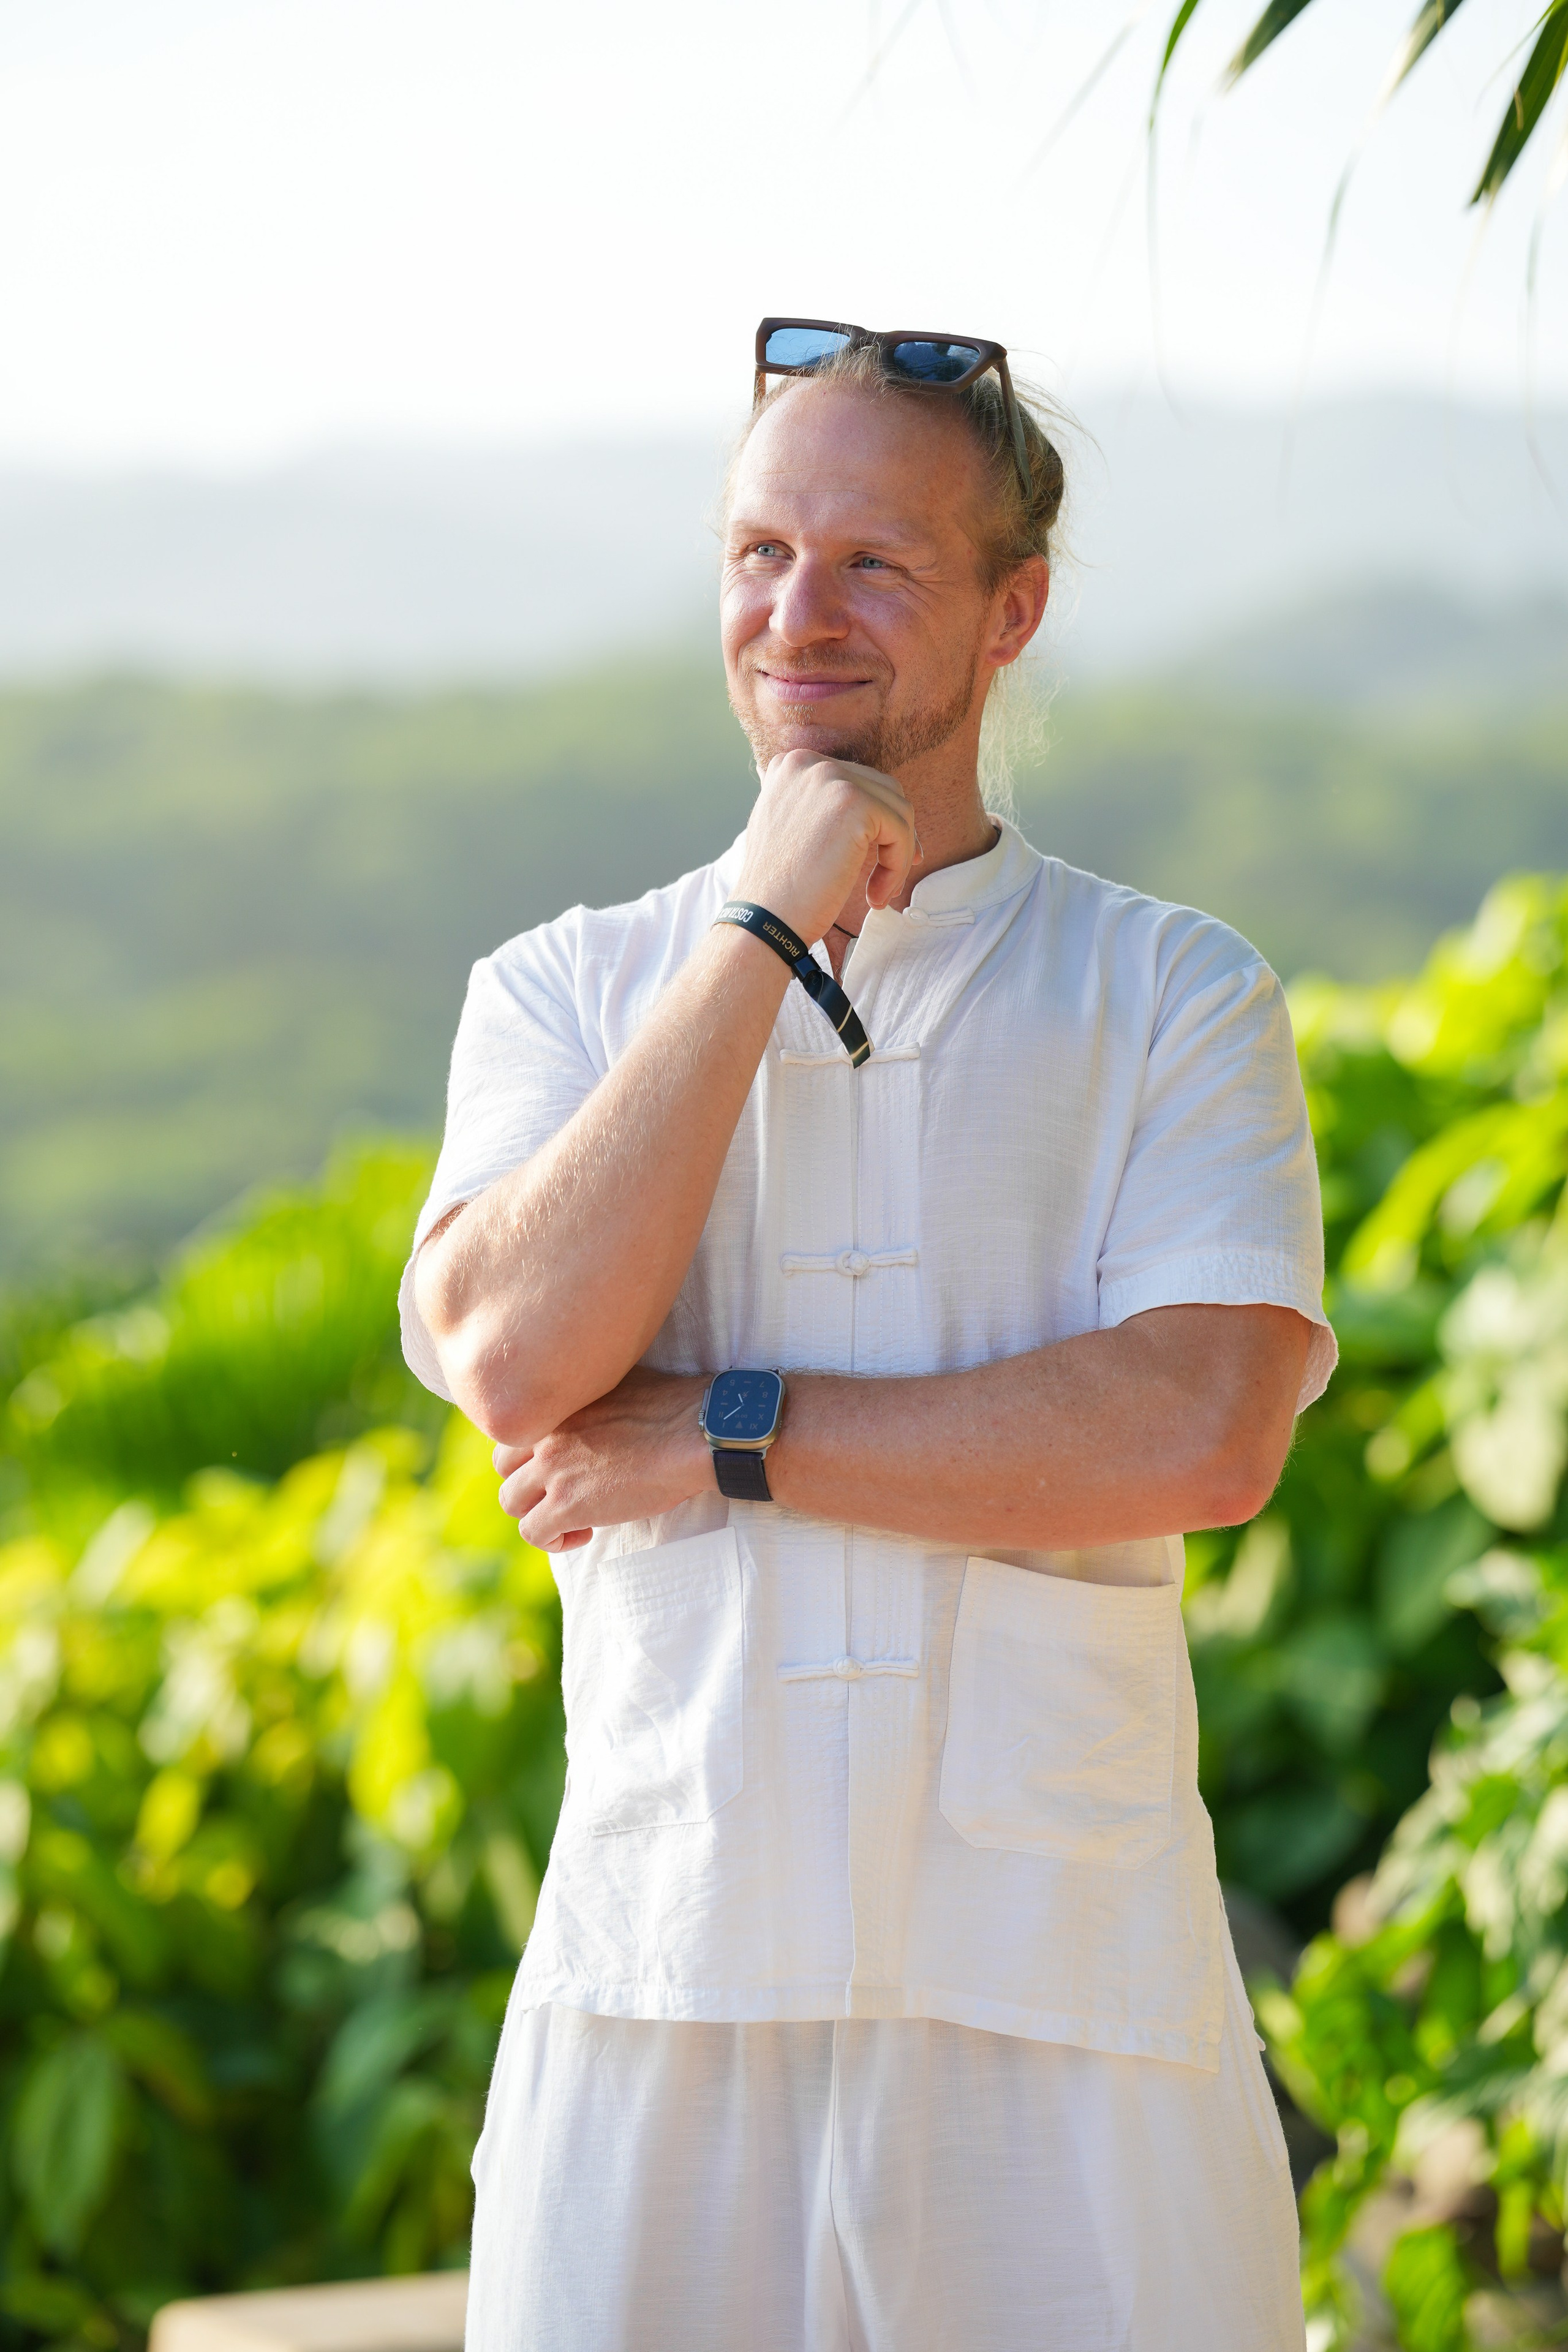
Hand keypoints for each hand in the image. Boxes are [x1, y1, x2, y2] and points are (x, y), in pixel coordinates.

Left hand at [493, 1367, 712, 1550]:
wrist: (695, 1433)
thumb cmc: (675, 1407)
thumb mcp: (621, 1382)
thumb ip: (593, 1397)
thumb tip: (600, 1408)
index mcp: (559, 1403)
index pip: (516, 1430)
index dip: (535, 1453)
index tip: (564, 1465)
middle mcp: (546, 1434)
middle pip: (504, 1466)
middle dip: (530, 1483)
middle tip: (564, 1493)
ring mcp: (551, 1470)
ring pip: (511, 1502)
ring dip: (539, 1513)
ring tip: (575, 1517)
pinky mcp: (565, 1505)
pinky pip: (533, 1533)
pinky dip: (554, 1539)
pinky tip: (585, 1532)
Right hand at [736, 749, 917, 944]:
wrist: (764, 919)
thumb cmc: (779, 887)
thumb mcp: (790, 827)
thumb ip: (819, 806)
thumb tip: (869, 811)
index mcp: (792, 765)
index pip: (856, 780)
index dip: (877, 820)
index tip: (883, 853)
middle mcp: (810, 763)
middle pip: (883, 789)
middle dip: (895, 833)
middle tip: (892, 874)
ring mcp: (831, 779)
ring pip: (898, 810)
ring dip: (899, 854)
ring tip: (878, 892)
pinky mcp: (854, 804)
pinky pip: (900, 831)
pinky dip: (897, 866)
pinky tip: (875, 896)